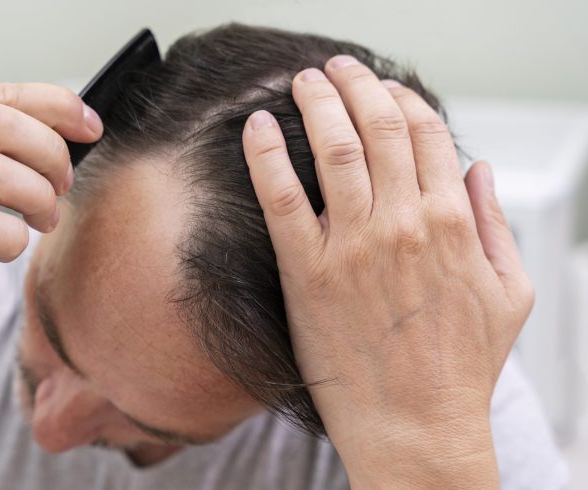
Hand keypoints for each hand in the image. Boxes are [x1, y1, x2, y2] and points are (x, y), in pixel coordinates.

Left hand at [242, 56, 531, 487]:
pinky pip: (282, 199)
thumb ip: (496, 226)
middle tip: (335, 68)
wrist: (416, 428)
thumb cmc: (460, 368)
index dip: (403, 99)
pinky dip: (266, 156)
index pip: (427, 134)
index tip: (383, 89)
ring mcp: (353, 247)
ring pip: (334, 150)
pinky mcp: (308, 274)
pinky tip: (257, 128)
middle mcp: (403, 224)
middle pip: (379, 127)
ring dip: (316, 104)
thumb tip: (478, 171)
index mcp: (452, 223)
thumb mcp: (510, 294)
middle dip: (356, 84)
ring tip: (301, 81)